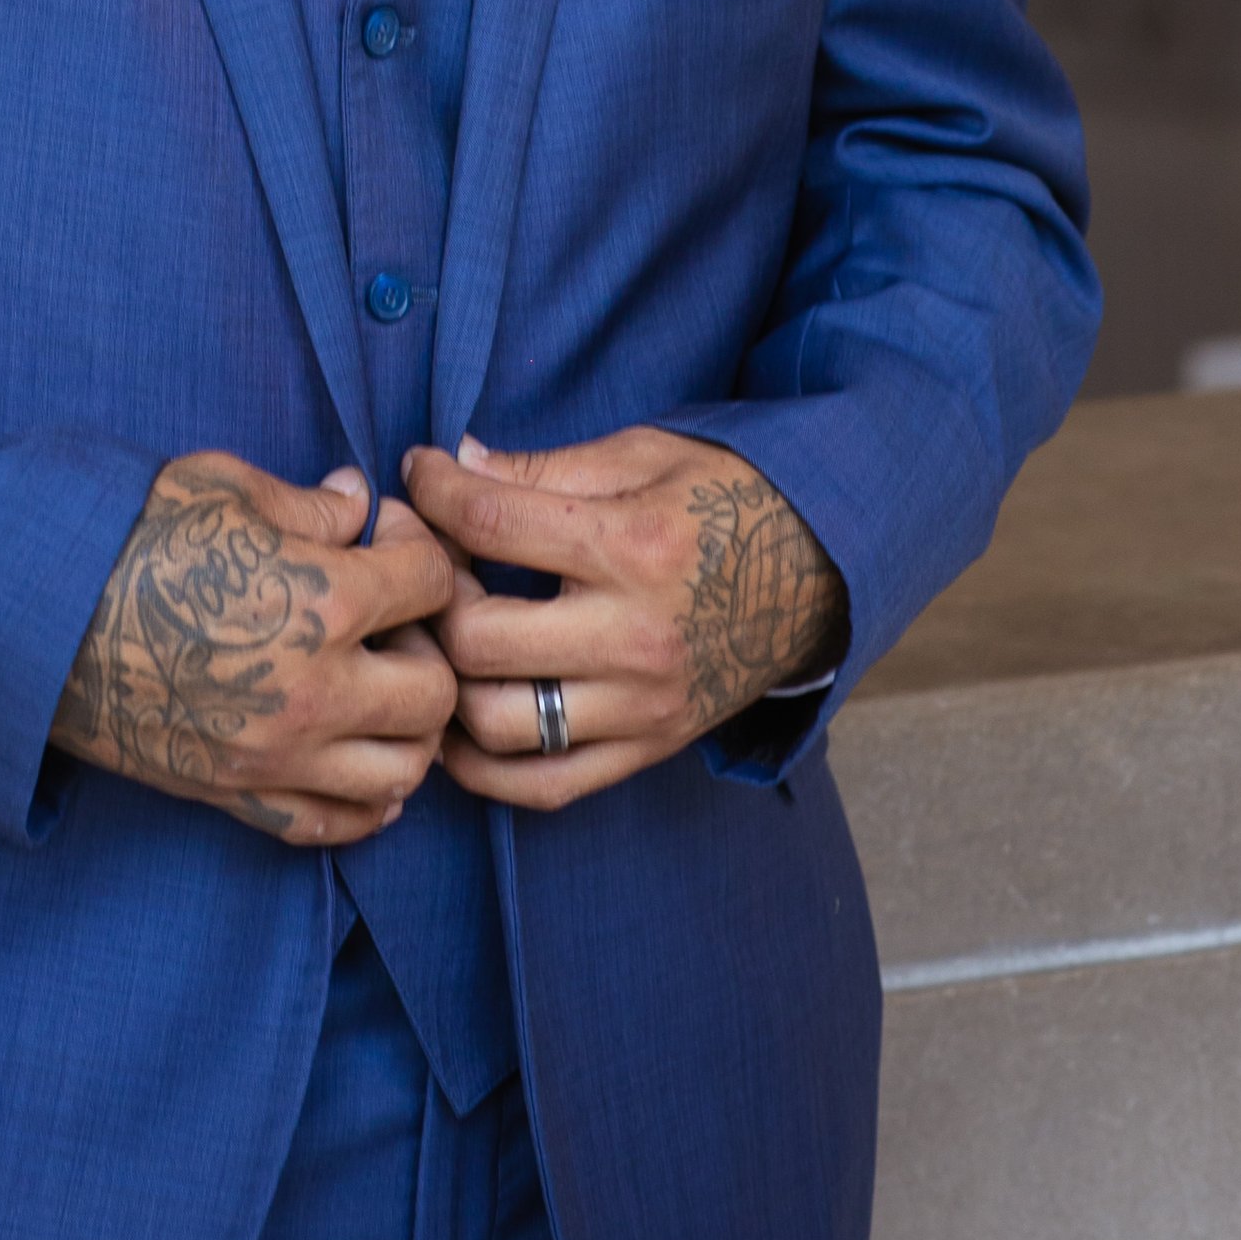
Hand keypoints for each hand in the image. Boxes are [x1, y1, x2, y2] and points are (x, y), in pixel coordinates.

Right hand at [52, 453, 457, 846]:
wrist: (35, 618)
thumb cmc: (125, 537)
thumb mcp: (220, 487)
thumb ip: (307, 501)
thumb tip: (356, 503)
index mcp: (320, 599)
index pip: (431, 581)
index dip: (418, 545)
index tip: (384, 533)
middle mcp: (316, 690)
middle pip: (437, 689)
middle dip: (427, 644)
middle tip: (388, 617)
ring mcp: (280, 756)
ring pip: (405, 770)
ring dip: (407, 726)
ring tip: (374, 684)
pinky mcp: (241, 797)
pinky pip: (339, 824)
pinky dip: (365, 797)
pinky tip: (351, 752)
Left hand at [400, 427, 847, 812]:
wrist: (825, 569)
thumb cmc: (728, 497)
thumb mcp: (642, 455)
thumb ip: (542, 468)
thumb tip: (455, 465)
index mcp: (632, 547)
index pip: (491, 522)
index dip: (431, 490)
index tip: (415, 474)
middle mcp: (634, 637)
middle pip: (479, 636)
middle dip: (428, 591)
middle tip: (424, 559)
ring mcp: (641, 706)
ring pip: (497, 723)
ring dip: (447, 679)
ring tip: (442, 634)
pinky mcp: (648, 748)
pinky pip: (543, 784)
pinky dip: (482, 764)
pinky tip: (459, 718)